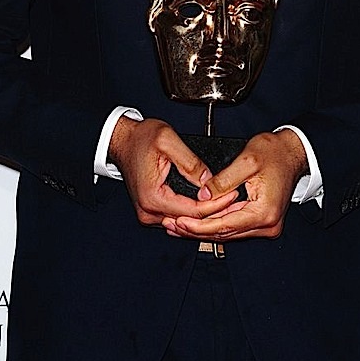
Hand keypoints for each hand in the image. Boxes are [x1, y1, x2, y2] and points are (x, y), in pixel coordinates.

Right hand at [108, 116, 238, 227]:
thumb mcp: (168, 140)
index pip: (193, 211)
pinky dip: (194, 213)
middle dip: (215, 212)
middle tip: (236, 203)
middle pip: (190, 221)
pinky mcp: (151, 210)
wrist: (123, 141)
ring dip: (206, 214)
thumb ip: (190, 162)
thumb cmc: (140, 138)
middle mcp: (148, 211)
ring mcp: (148, 213)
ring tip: (227, 204)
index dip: (216, 204)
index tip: (233, 196)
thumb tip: (209, 180)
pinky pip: (177, 216)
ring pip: (185, 222)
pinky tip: (210, 205)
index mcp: (152, 197)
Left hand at [163, 129, 307, 241]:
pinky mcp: (262, 220)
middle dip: (196, 230)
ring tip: (178, 225)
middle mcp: (268, 224)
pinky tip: (197, 221)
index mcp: (265, 212)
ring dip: (203, 229)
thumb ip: (223, 180)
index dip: (199, 225)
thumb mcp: (246, 160)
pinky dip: (215, 223)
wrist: (293, 151)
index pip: (225, 225)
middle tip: (172, 226)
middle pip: (225, 233)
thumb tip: (203, 195)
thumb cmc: (275, 152)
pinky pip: (234, 226)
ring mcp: (266, 225)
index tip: (179, 221)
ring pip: (228, 232)